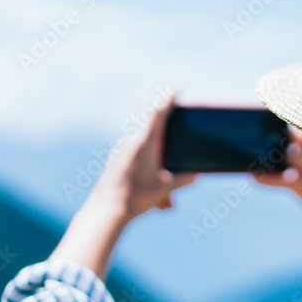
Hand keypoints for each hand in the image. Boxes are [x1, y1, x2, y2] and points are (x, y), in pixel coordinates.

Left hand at [86, 91, 197, 222]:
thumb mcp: (165, 189)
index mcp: (144, 143)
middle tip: (176, 185)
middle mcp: (130, 143)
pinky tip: (155, 204)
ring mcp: (120, 153)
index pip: (159, 114)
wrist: (106, 213)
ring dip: (160, 180)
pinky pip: (137, 168)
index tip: (177, 88)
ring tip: (166, 204)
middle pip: (158, 147)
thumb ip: (182, 180)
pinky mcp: (114, 164)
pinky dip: (148, 182)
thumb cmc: (137, 198)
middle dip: (170, 165)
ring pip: (148, 161)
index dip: (169, 99)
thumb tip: (195, 177)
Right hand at [254, 129, 301, 258]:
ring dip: (266, 162)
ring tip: (252, 162)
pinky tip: (257, 178)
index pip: (297, 129)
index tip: (266, 122)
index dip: (282, 125)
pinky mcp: (296, 184)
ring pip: (279, 162)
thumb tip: (287, 153)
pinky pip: (279, 179)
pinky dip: (269, 179)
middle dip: (269, 142)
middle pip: (284, 144)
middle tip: (253, 142)